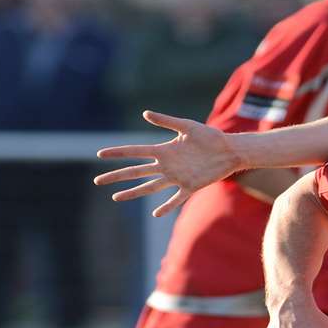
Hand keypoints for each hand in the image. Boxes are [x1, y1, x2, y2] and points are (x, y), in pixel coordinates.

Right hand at [94, 111, 244, 216]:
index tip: (100, 154)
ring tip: (116, 197)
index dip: (118, 153)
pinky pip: (176, 199)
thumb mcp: (187, 126)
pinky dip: (166, 207)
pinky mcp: (190, 187)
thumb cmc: (210, 137)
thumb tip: (145, 114)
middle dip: (117, 176)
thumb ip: (167, 121)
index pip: (135, 152)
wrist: (229, 150)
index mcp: (164, 150)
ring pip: (149, 187)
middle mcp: (166, 165)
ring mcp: (177, 177)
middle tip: (98, 181)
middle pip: (136, 172)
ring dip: (133, 192)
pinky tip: (155, 213)